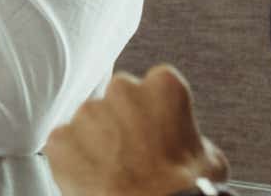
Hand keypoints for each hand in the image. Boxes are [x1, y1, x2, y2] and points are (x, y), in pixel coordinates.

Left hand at [46, 65, 228, 195]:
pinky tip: (92, 178)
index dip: (154, 111)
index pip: (154, 85)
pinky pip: (64, 145)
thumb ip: (193, 137)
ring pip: (88, 122)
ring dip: (97, 141)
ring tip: (114, 171)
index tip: (155, 130)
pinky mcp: (61, 138)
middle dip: (122, 121)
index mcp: (164, 86)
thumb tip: (192, 146)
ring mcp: (87, 113)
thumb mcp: (209, 158)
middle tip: (133, 153)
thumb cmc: (183, 188)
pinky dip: (73, 160)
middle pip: (117, 98)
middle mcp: (122, 89)